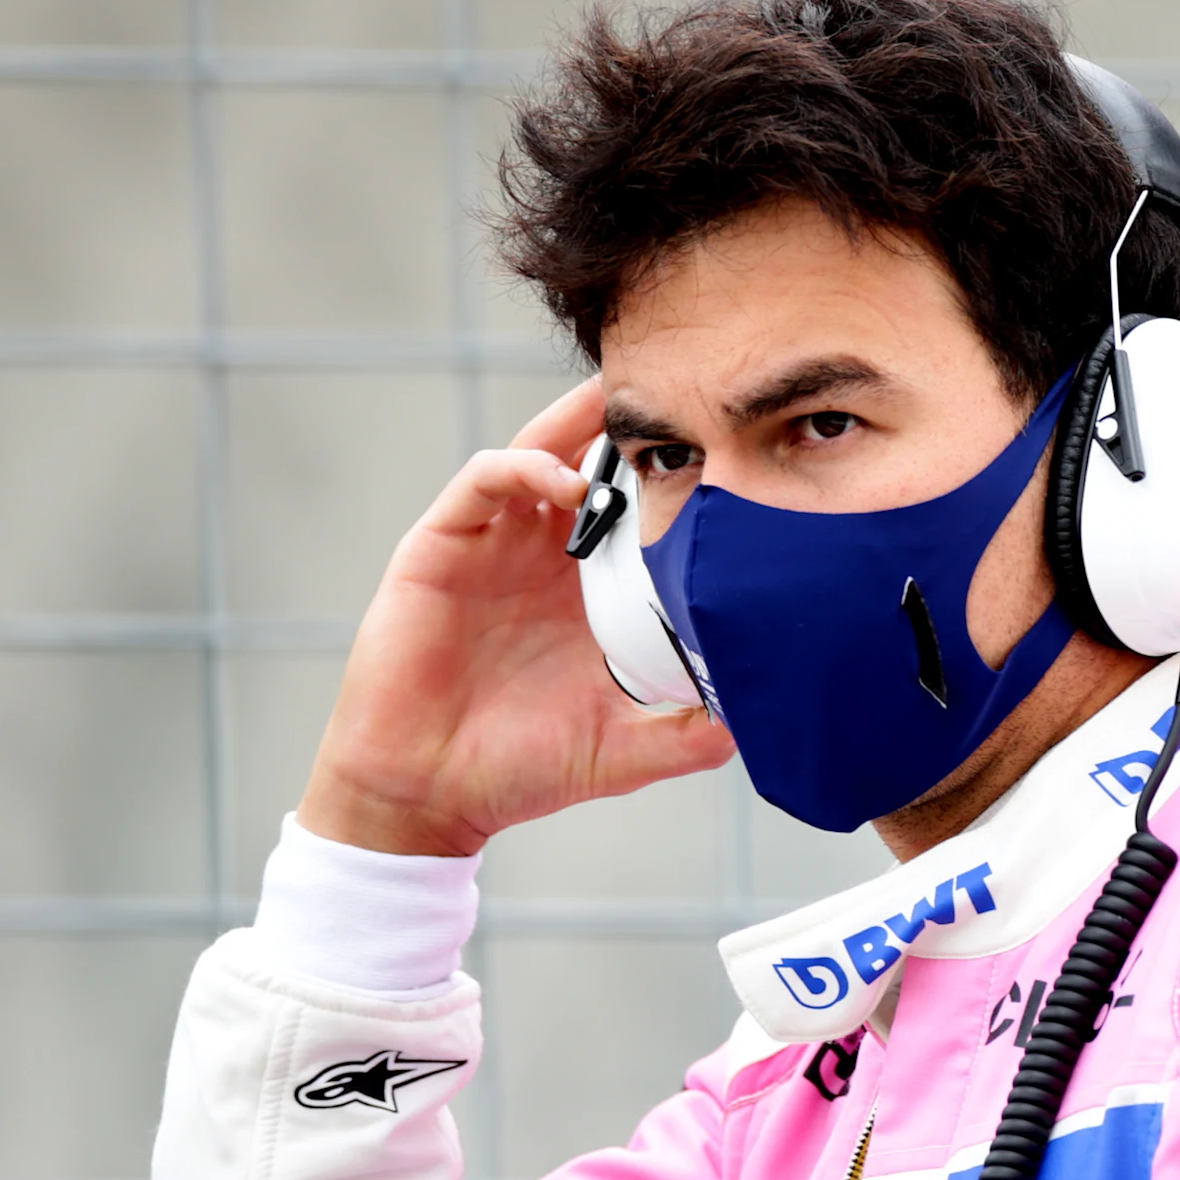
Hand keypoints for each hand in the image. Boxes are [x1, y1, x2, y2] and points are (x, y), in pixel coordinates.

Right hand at [297, 378, 734, 856]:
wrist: (426, 794)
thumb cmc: (519, 771)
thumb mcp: (620, 751)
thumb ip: (685, 736)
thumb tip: (752, 725)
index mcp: (585, 592)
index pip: (633, 511)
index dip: (670, 477)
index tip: (727, 451)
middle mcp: (539, 557)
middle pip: (588, 463)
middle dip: (627, 423)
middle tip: (682, 385)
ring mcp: (489, 547)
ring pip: (537, 452)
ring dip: (579, 426)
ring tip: (630, 411)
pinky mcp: (439, 548)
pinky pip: (482, 482)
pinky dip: (524, 467)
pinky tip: (566, 483)